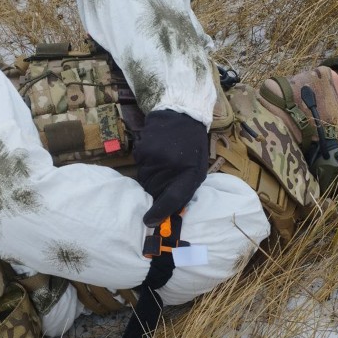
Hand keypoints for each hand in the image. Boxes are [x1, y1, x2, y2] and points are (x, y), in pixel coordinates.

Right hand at [133, 110, 207, 226]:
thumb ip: (184, 190)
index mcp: (189, 174)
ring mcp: (155, 157)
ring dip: (151, 177)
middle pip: (153, 191)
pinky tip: (156, 153)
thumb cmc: (193, 148)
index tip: (149, 221)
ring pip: (144, 179)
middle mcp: (171, 166)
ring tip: (163, 163)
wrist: (182, 115)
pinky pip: (140, 166)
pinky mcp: (143, 149)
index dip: (160, 212)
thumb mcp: (197, 170)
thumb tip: (166, 210)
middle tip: (165, 179)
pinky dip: (145, 164)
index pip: (172, 199)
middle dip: (156, 191)